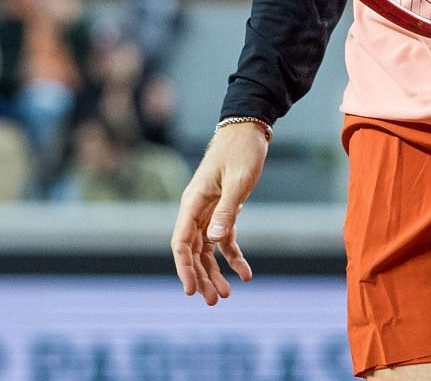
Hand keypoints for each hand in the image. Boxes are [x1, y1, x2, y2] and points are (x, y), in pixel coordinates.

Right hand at [171, 122, 267, 304]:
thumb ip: (226, 211)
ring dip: (214, 271)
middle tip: (214, 301)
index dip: (183, 268)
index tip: (190, 291)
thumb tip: (213, 242)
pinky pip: (223, 239)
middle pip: (192, 251)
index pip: (181, 242)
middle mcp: (196, 209)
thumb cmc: (241, 151)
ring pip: (206, 249)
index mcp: (192, 201)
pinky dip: (233, 256)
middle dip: (201, 277)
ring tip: (227, 294)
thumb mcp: (238, 181)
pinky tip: (246, 274)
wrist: (248, 129)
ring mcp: (208, 210)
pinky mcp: (223, 209)